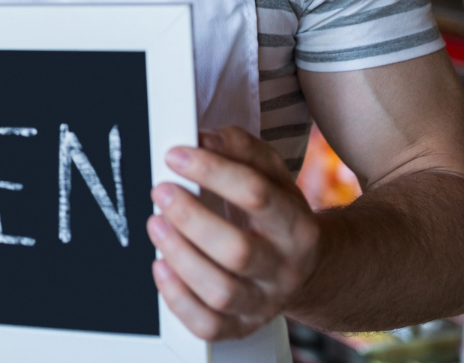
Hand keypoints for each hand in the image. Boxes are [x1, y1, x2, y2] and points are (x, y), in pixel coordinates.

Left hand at [147, 126, 321, 340]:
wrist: (308, 269)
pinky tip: (161, 266)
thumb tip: (206, 138)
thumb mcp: (273, 175)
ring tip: (156, 224)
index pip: (256, 195)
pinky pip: (208, 325)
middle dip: (191, 218)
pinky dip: (178, 298)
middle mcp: (283, 268)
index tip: (175, 155)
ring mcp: (263, 302)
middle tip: (161, 191)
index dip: (212, 171)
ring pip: (221, 291)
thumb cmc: (279, 214)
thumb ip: (242, 149)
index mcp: (296, 225)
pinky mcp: (241, 326)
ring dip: (180, 256)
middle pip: (238, 250)